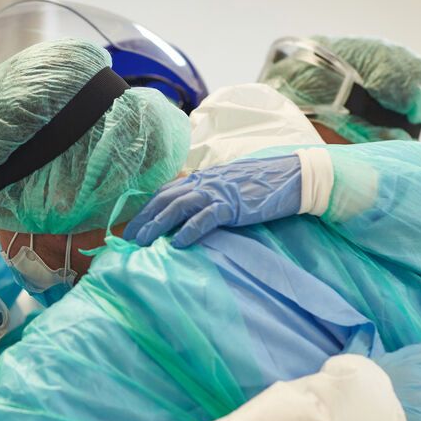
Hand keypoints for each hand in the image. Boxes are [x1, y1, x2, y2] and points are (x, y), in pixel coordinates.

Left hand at [124, 155, 302, 247]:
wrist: (292, 176)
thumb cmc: (262, 184)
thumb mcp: (229, 186)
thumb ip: (209, 196)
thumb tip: (192, 215)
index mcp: (203, 178)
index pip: (166, 191)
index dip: (147, 208)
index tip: (133, 225)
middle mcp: (204, 182)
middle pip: (164, 199)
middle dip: (144, 219)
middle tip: (128, 238)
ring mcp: (217, 192)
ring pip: (178, 207)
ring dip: (157, 225)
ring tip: (144, 243)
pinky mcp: (232, 205)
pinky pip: (205, 218)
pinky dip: (189, 230)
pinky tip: (178, 244)